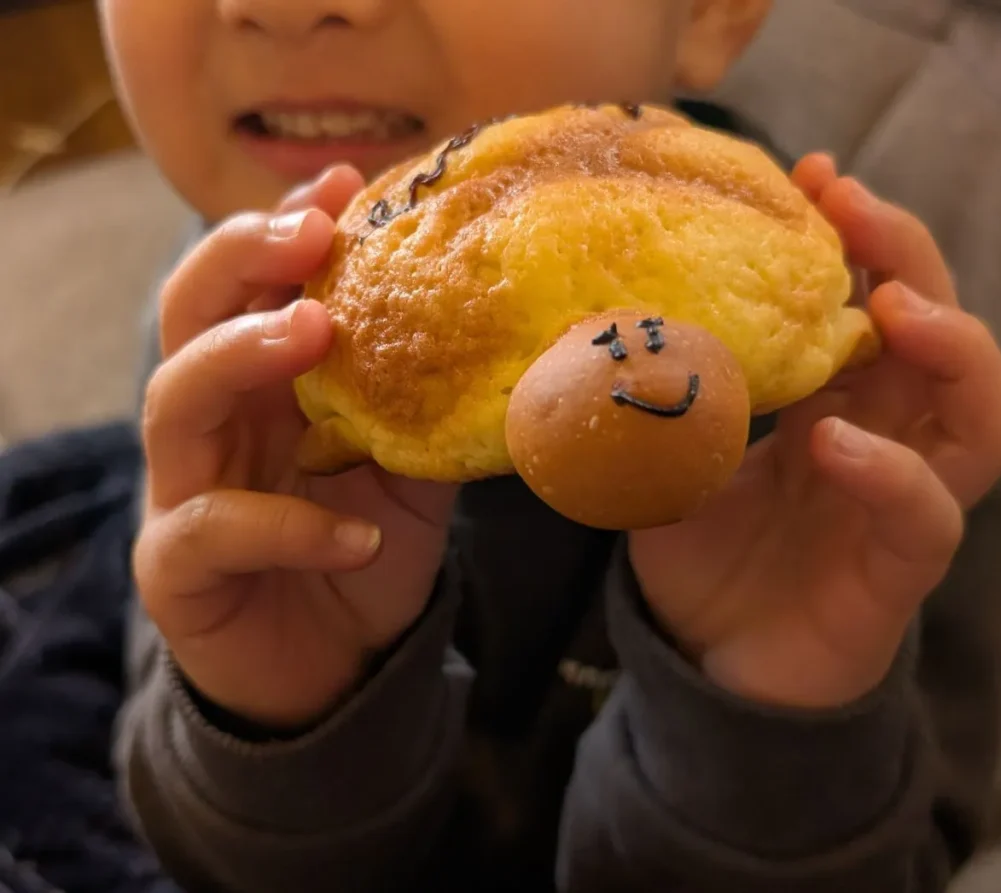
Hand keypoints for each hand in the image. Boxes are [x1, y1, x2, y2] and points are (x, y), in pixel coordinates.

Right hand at [133, 166, 457, 727]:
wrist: (333, 667)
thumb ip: (426, 405)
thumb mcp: (411, 470)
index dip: (287, 224)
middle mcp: (212, 422)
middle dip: (242, 260)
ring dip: (242, 355)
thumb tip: (496, 334)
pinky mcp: (176, 567)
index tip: (349, 182)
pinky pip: (216, 529)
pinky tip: (358, 535)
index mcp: (262, 384)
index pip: (253, 283)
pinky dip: (291, 526)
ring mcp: (182, 490)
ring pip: (174, 399)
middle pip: (188, 315)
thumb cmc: (365, 550)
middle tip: (310, 233)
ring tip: (317, 331)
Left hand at [629, 154, 1000, 708]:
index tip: (812, 176)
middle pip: (939, 336)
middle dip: (909, 259)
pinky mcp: (899, 572)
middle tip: (855, 207)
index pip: (868, 306)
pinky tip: (838, 442)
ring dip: (951, 350)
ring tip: (895, 307)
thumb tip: (607, 328)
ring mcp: (902, 503)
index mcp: (832, 403)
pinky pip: (927, 516)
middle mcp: (883, 439)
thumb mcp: (664, 464)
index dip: (857, 239)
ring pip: (981, 418)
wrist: (706, 661)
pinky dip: (892, 473)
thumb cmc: (698, 557)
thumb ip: (658, 405)